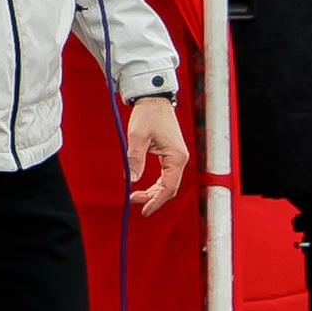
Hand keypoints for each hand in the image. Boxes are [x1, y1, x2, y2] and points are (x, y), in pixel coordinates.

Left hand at [126, 96, 187, 215]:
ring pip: (167, 184)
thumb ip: (135, 159)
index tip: (143, 210)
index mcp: (176, 157)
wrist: (153, 100)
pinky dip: (155, 185)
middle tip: (133, 202)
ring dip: (153, 193)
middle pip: (169, 188)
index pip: (168, 188)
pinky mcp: (171, 155)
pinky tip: (143, 188)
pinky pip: (165, 176)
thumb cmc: (148, 115)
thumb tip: (131, 179)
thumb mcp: (138, 137)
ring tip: (135, 197)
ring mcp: (176, 158)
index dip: (156, 201)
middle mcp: (180, 159)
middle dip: (152, 198)